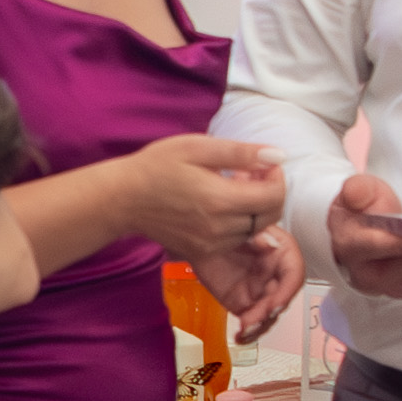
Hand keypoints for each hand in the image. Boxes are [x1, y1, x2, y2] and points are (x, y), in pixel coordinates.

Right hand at [107, 133, 288, 260]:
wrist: (123, 199)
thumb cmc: (157, 167)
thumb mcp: (199, 147)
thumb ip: (242, 153)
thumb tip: (278, 155)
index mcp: (221, 199)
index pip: (274, 196)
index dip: (277, 177)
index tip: (264, 164)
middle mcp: (220, 227)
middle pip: (270, 216)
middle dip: (270, 194)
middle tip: (252, 175)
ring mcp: (211, 244)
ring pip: (255, 230)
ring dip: (255, 209)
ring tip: (233, 188)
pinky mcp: (202, 253)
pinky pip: (236, 241)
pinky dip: (240, 224)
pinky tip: (222, 206)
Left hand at [200, 227, 305, 345]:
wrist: (200, 238)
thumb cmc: (227, 229)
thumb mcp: (246, 225)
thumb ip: (259, 234)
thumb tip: (270, 245)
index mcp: (282, 254)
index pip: (294, 274)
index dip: (288, 291)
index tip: (275, 303)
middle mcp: (275, 276)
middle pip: (281, 298)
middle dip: (268, 311)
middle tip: (252, 318)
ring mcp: (261, 292)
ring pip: (268, 314)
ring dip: (259, 325)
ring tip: (244, 329)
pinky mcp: (245, 304)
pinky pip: (252, 322)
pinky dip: (248, 332)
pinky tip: (240, 337)